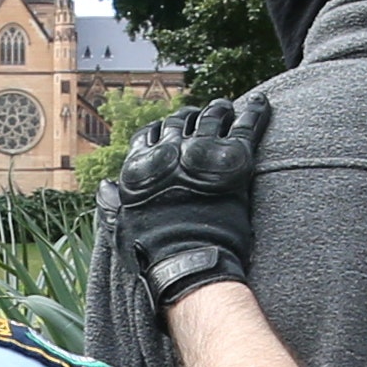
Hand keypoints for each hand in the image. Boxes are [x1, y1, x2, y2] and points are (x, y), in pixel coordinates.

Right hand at [117, 97, 270, 305]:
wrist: (188, 263)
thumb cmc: (153, 254)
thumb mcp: (123, 227)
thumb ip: (114, 205)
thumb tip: (106, 186)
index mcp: (142, 165)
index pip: (149, 134)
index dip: (162, 130)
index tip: (171, 130)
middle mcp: (169, 151)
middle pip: (181, 121)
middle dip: (191, 117)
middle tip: (201, 116)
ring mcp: (201, 151)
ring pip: (212, 117)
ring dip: (219, 111)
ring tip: (226, 108)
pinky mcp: (233, 158)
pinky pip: (247, 125)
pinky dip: (255, 111)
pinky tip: (261, 103)